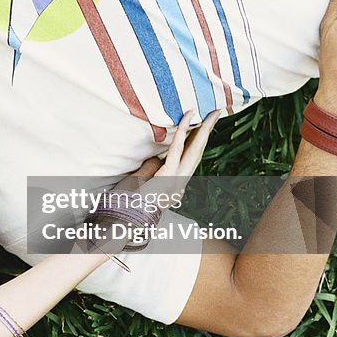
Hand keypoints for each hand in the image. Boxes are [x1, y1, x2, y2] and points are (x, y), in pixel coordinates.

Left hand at [85, 110, 218, 251]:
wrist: (119, 224)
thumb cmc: (125, 204)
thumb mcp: (138, 182)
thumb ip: (149, 169)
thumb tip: (155, 157)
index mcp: (174, 185)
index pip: (190, 158)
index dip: (198, 140)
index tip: (204, 123)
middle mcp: (179, 184)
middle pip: (197, 153)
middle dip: (208, 132)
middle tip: (216, 112)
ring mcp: (175, 182)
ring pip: (193, 151)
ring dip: (202, 129)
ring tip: (210, 113)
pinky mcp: (166, 179)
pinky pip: (176, 153)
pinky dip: (181, 135)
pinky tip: (186, 120)